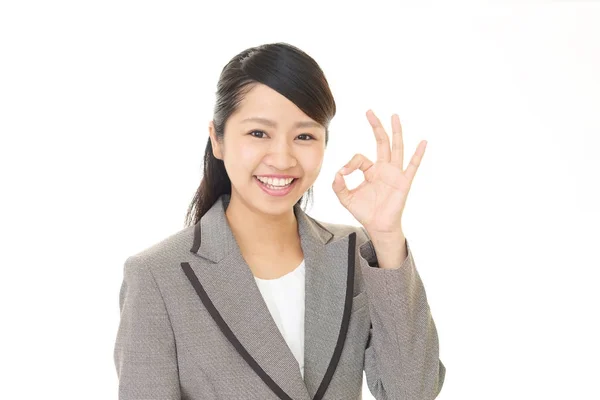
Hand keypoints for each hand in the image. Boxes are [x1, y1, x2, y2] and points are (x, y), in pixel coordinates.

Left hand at [332, 110, 426, 236]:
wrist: (378, 227)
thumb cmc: (365, 212)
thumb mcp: (345, 198)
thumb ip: (338, 186)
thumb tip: (337, 173)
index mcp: (371, 170)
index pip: (360, 158)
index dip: (350, 164)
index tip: (343, 173)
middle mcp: (384, 168)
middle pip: (381, 142)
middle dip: (376, 126)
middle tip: (369, 111)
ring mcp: (395, 174)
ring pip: (396, 148)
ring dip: (396, 132)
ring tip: (394, 116)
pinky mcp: (404, 182)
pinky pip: (412, 166)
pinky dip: (418, 154)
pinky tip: (423, 142)